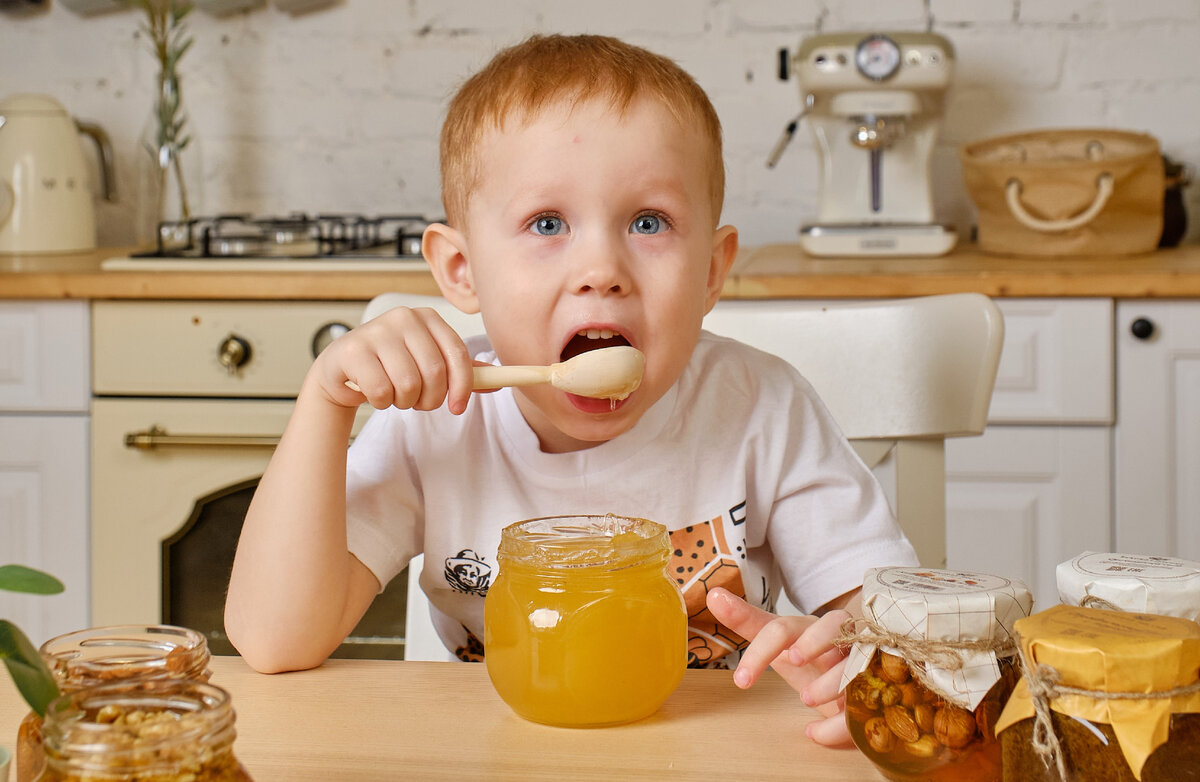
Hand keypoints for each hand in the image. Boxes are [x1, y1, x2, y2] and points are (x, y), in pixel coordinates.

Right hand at [310, 306, 476, 413]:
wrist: (342, 370)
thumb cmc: (390, 365)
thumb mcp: (428, 363)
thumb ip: (460, 371)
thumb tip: (497, 381)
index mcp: (427, 318)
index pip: (457, 354)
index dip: (463, 386)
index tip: (458, 407)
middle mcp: (404, 318)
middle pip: (435, 373)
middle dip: (430, 399)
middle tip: (417, 401)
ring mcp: (376, 331)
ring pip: (409, 384)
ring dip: (404, 401)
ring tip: (394, 393)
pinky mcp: (353, 350)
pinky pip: (382, 391)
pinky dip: (382, 402)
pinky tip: (373, 391)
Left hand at [706, 587, 853, 747]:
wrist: (854, 678)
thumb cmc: (813, 658)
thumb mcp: (780, 642)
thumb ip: (748, 621)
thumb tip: (713, 594)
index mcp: (807, 628)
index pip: (781, 628)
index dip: (760, 651)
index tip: (740, 680)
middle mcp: (836, 638)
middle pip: (825, 629)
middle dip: (807, 644)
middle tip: (791, 662)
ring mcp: (861, 658)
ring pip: (854, 659)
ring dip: (829, 681)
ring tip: (806, 700)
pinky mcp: (878, 685)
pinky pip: (866, 701)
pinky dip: (839, 724)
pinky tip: (815, 733)